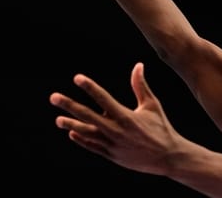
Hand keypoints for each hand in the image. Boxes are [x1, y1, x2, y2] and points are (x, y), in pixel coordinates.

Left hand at [49, 62, 185, 175]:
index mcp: (126, 117)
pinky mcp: (112, 156)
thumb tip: (138, 65)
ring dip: (71, 125)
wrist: (168, 157)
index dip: (90, 87)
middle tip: (54, 97)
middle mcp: (116, 131)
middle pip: (88, 116)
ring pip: (87, 133)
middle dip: (70, 105)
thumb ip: (141, 85)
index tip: (77, 78)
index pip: (103, 98)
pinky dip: (82, 140)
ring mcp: (112, 145)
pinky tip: (71, 132)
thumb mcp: (152, 105)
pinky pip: (93, 146)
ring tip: (58, 119)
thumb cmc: (161, 128)